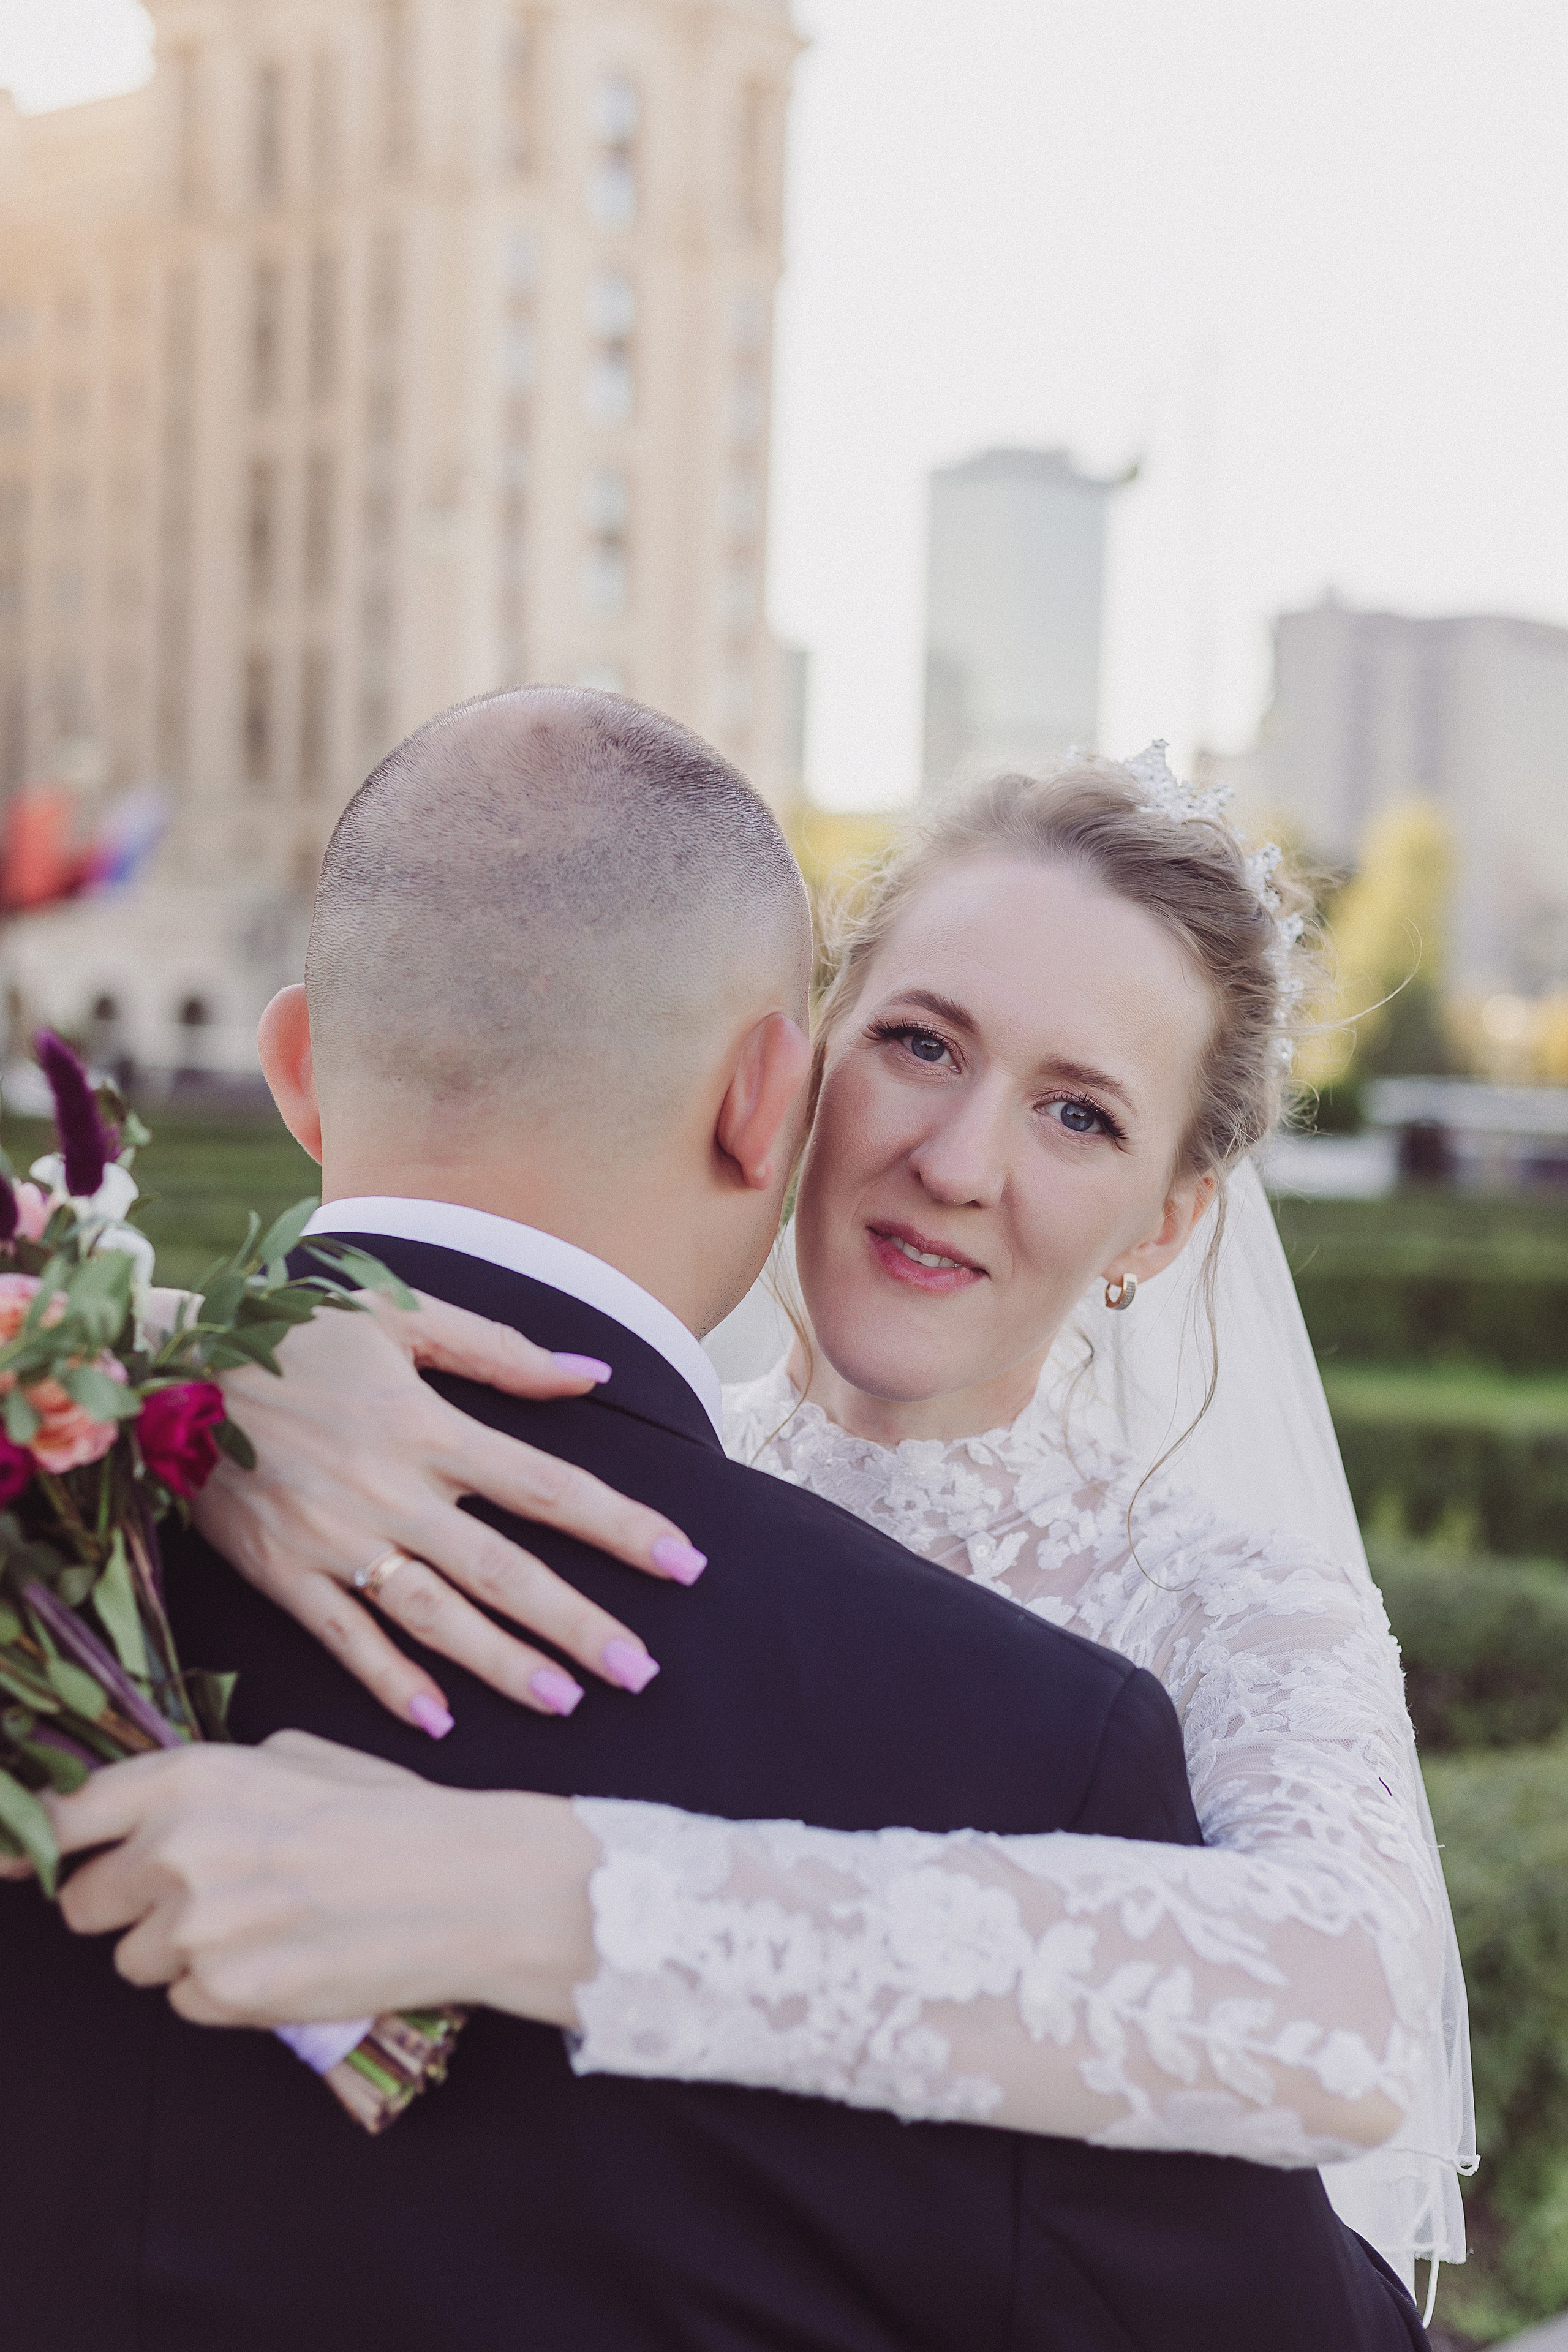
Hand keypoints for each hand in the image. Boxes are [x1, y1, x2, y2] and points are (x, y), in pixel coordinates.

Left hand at [51, 1735, 597, 2029]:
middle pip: (81, 1904)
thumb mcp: (297, 1756)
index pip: (61, 1817)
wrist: (466, 1884)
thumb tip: (156, 1811)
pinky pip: (186, 2004)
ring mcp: (196, 1928)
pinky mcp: (224, 1995)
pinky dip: (223, 1992)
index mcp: (190, 1778)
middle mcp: (176, 1849)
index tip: (28, 1864)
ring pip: (134, 1962)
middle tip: (196, 1898)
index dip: (36, 1845)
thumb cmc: (392, 1813)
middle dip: (126, 1906)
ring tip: (262, 1926)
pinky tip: (284, 1959)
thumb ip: (211, 1782)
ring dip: (181, 1952)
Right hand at [193, 1289, 708, 1737]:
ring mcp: (333, 1540)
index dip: (622, 1527)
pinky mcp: (281, 1575)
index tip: (683, 1563)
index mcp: (428, 1425)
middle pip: (504, 1570)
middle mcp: (390, 1491)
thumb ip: (501, 1349)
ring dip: (503, 1665)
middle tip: (642, 1672)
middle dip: (579, 1624)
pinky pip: (344, 1641)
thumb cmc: (296, 1333)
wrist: (170, 1362)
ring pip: (434, 1617)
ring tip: (567, 1702)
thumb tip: (593, 1373)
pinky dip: (391, 1684)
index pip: (549, 1487)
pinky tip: (440, 1723)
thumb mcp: (400, 1316)